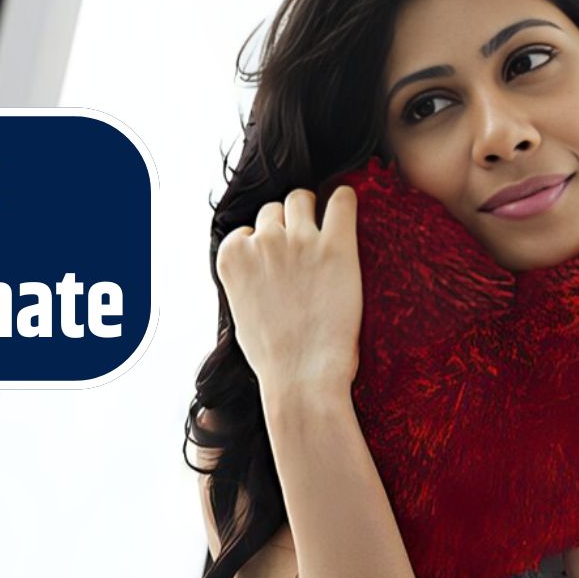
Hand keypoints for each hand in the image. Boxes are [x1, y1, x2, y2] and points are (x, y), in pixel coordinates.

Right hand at [215, 186, 362, 394]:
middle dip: (287, 225)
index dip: (265, 244)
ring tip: (325, 236)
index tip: (277, 263)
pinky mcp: (335, 246)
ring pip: (302, 198)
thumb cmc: (273, 356)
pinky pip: (342, 200)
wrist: (303, 379)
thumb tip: (259, 263)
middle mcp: (262, 241)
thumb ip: (246, 276)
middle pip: (274, 209)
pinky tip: (347, 212)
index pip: (248, 228)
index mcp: (232, 256)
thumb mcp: (240, 310)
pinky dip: (344, 202)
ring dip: (311, 212)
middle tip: (304, 252)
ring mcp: (298, 240)